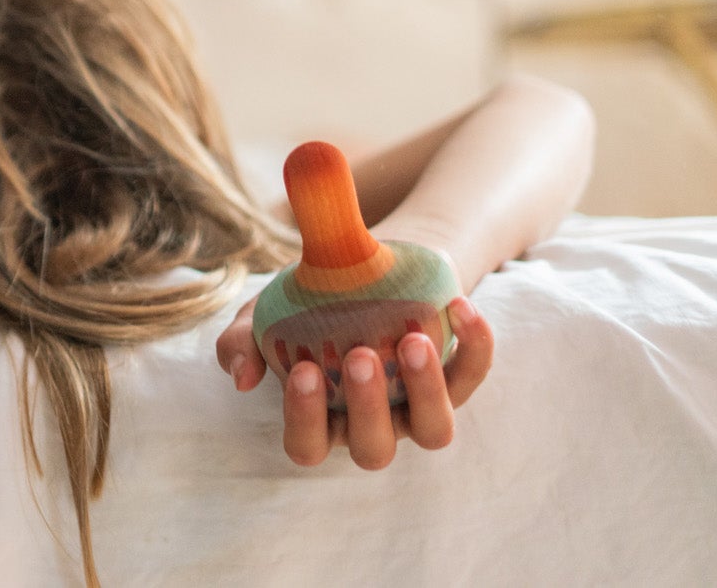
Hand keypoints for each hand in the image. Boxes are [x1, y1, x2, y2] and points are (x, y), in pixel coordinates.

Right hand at [214, 295, 494, 469]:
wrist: (361, 269)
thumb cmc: (308, 303)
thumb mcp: (265, 316)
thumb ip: (242, 342)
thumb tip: (242, 377)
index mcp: (321, 419)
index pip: (308, 444)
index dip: (305, 418)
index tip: (303, 369)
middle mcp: (371, 425)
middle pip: (374, 448)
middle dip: (368, 406)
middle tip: (360, 354)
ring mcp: (416, 407)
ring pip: (433, 430)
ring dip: (426, 390)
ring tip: (413, 340)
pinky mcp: (456, 380)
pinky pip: (472, 374)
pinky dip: (475, 345)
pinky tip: (458, 305)